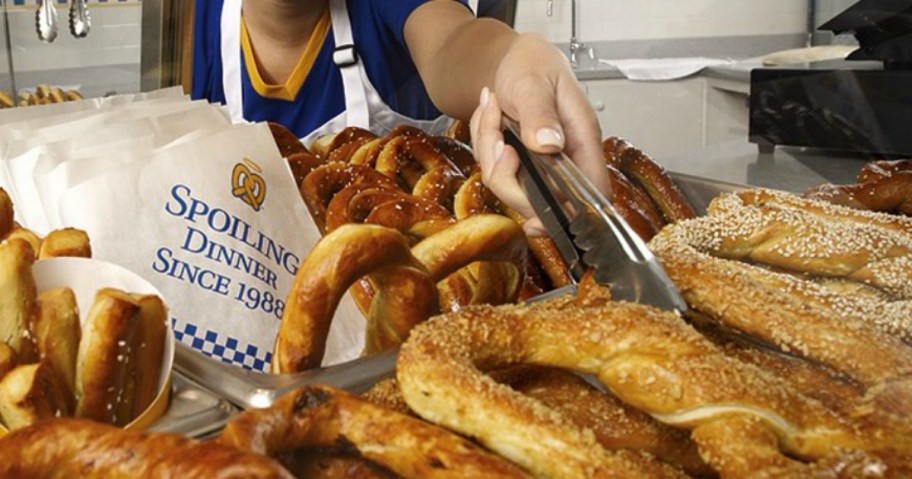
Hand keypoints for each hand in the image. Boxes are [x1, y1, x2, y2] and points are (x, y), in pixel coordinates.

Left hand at [470, 33, 607, 235]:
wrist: (513, 57)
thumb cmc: (534, 64)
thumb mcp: (535, 82)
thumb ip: (541, 114)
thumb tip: (550, 144)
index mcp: (581, 140)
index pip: (590, 193)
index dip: (570, 216)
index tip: (537, 220)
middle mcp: (564, 159)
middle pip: (539, 201)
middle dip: (507, 176)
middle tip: (499, 139)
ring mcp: (540, 164)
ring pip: (510, 186)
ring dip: (490, 151)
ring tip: (493, 113)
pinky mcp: (519, 163)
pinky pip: (495, 171)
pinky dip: (484, 145)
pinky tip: (491, 117)